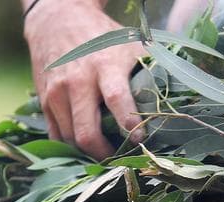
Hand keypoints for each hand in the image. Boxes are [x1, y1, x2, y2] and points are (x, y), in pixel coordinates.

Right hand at [23, 0, 144, 158]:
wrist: (57, 18)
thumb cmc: (102, 37)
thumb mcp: (130, 45)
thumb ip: (151, 71)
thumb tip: (180, 97)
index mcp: (104, 66)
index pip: (117, 98)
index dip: (129, 122)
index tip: (140, 140)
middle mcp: (77, 81)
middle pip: (86, 132)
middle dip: (105, 154)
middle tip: (121, 161)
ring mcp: (56, 92)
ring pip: (70, 139)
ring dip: (89, 153)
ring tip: (107, 154)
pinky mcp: (44, 100)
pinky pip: (56, 135)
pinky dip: (72, 146)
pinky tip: (88, 147)